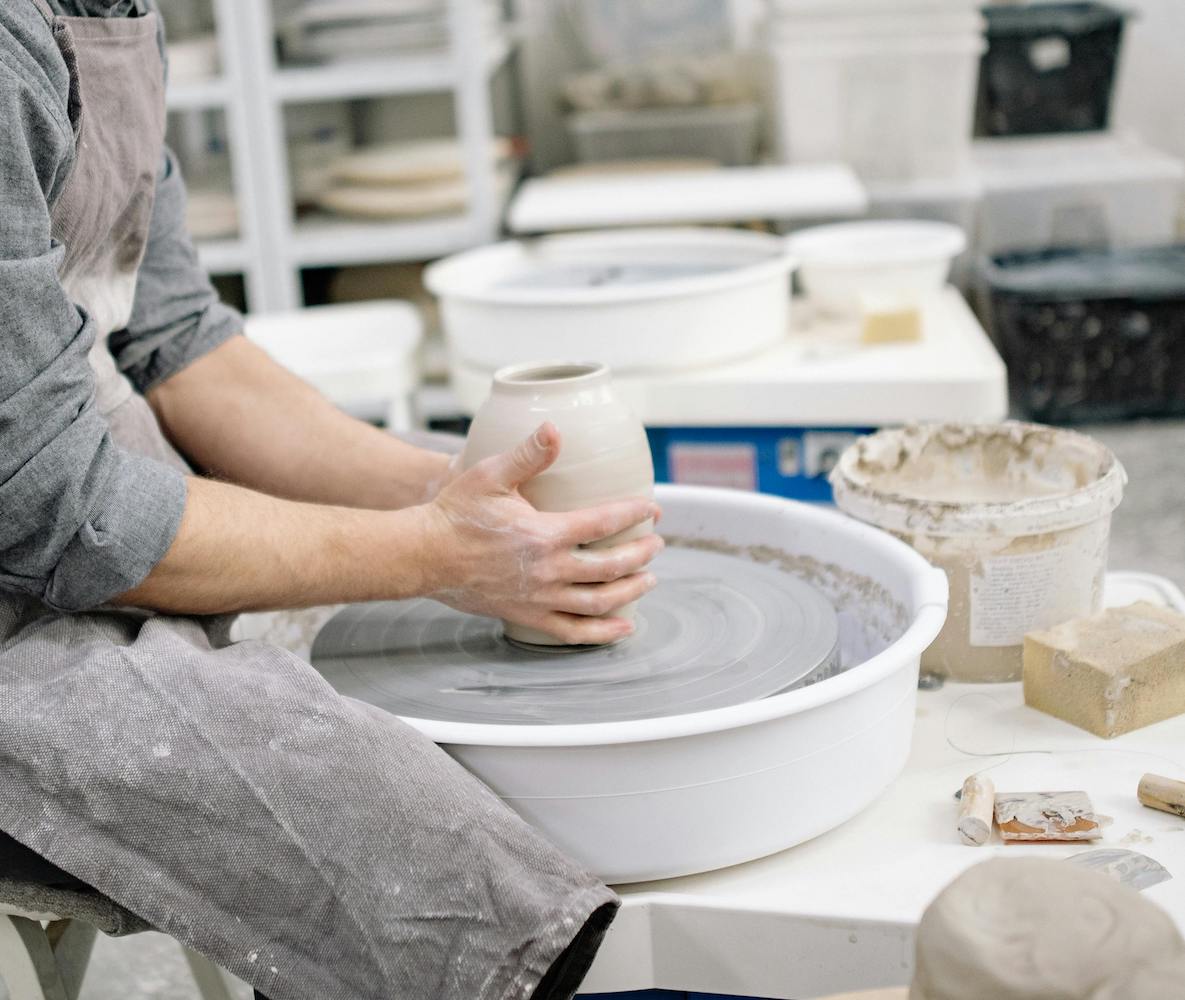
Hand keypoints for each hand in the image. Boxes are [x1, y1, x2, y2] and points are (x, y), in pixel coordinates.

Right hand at [418, 422, 662, 643]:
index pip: (604, 522)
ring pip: (599, 601)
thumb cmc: (455, 513)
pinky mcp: (527, 615)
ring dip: (631, 591)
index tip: (653, 509)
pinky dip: (603, 632)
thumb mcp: (490, 475)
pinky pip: (573, 631)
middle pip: (611, 566)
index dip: (634, 514)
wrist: (424, 556)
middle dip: (641, 555)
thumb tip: (556, 428)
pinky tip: (624, 626)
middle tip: (657, 545)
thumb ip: (528, 454)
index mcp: (546, 532)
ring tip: (648, 580)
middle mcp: (549, 569)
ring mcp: (540, 597)